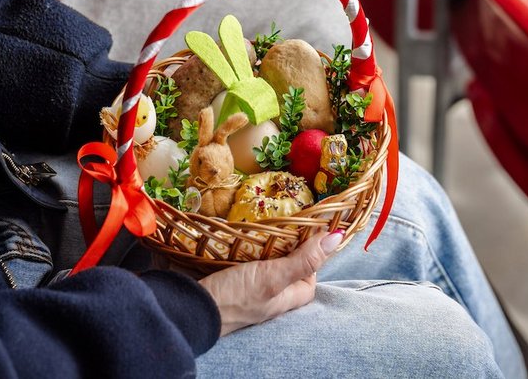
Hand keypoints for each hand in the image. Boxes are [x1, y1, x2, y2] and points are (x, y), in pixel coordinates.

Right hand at [199, 231, 343, 335]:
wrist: (190, 308)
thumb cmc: (236, 298)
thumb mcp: (274, 277)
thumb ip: (304, 260)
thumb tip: (337, 237)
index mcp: (287, 297)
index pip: (311, 274)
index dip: (313, 253)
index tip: (308, 229)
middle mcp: (271, 294)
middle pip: (288, 265)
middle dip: (286, 243)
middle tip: (283, 219)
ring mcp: (250, 288)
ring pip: (266, 260)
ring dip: (264, 242)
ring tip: (262, 221)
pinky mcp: (230, 279)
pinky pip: (245, 259)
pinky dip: (244, 246)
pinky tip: (239, 234)